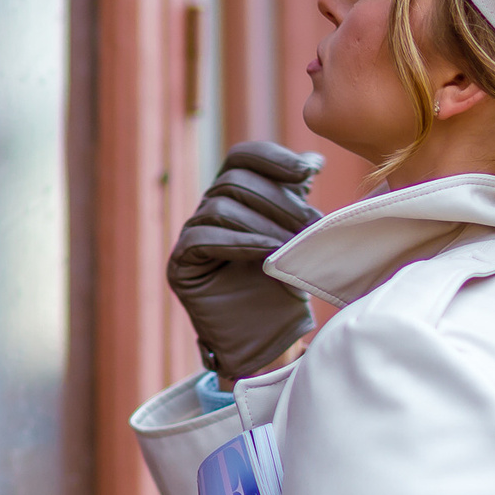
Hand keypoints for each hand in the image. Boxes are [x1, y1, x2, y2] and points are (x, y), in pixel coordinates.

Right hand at [167, 142, 324, 380]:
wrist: (270, 338)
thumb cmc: (284, 286)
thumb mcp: (298, 235)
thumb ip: (298, 198)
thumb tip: (313, 159)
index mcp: (235, 196)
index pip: (243, 157)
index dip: (273, 158)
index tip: (309, 173)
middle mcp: (208, 210)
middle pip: (234, 180)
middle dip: (278, 200)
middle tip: (310, 223)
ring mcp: (191, 236)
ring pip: (219, 207)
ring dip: (263, 223)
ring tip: (292, 244)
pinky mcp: (181, 265)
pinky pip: (202, 239)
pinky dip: (239, 242)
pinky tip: (266, 254)